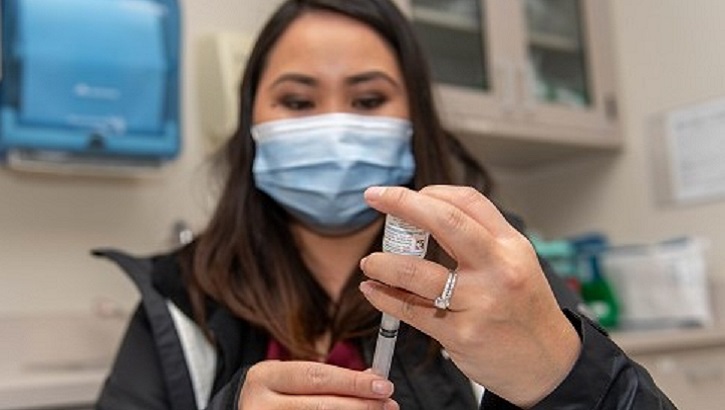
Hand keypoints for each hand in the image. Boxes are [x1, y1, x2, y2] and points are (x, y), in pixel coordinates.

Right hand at [239, 360, 398, 409]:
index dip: (352, 382)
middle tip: (390, 404)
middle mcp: (260, 406)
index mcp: (264, 378)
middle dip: (361, 406)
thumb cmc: (276, 396)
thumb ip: (330, 378)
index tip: (384, 385)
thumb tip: (374, 379)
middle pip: (320, 408)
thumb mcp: (292, 378)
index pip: (316, 377)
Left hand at [359, 185, 580, 407]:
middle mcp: (498, 269)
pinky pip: (411, 310)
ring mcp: (479, 303)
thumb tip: (426, 215)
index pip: (468, 202)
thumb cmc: (526, 311)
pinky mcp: (460, 335)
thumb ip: (479, 240)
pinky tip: (373, 289)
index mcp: (511, 246)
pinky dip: (385, 297)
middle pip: (445, 223)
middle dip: (402, 203)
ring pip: (416, 271)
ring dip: (383, 262)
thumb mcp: (517, 264)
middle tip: (375, 196)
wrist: (549, 364)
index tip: (404, 195)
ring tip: (370, 262)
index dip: (431, 192)